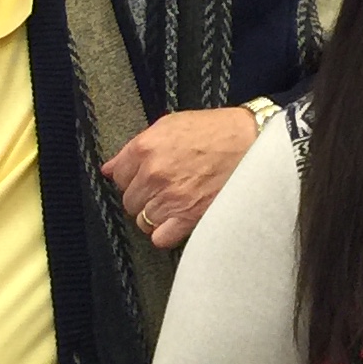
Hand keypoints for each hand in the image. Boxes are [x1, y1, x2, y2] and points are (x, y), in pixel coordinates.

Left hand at [100, 107, 261, 246]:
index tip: (143, 178)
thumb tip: (109, 168)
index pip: (118, 176)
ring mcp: (170, 197)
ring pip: (143, 220)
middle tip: (164, 189)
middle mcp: (154, 173)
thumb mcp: (170, 125)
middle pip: (129, 200)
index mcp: (146, 147)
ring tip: (174, 204)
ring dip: (155, 215)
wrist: (253, 143)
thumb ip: (137, 146)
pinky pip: (160, 238)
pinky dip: (166, 233)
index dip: (131, 178)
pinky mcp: (189, 217)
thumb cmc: (215, 131)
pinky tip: (177, 221)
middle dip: (144, 196)